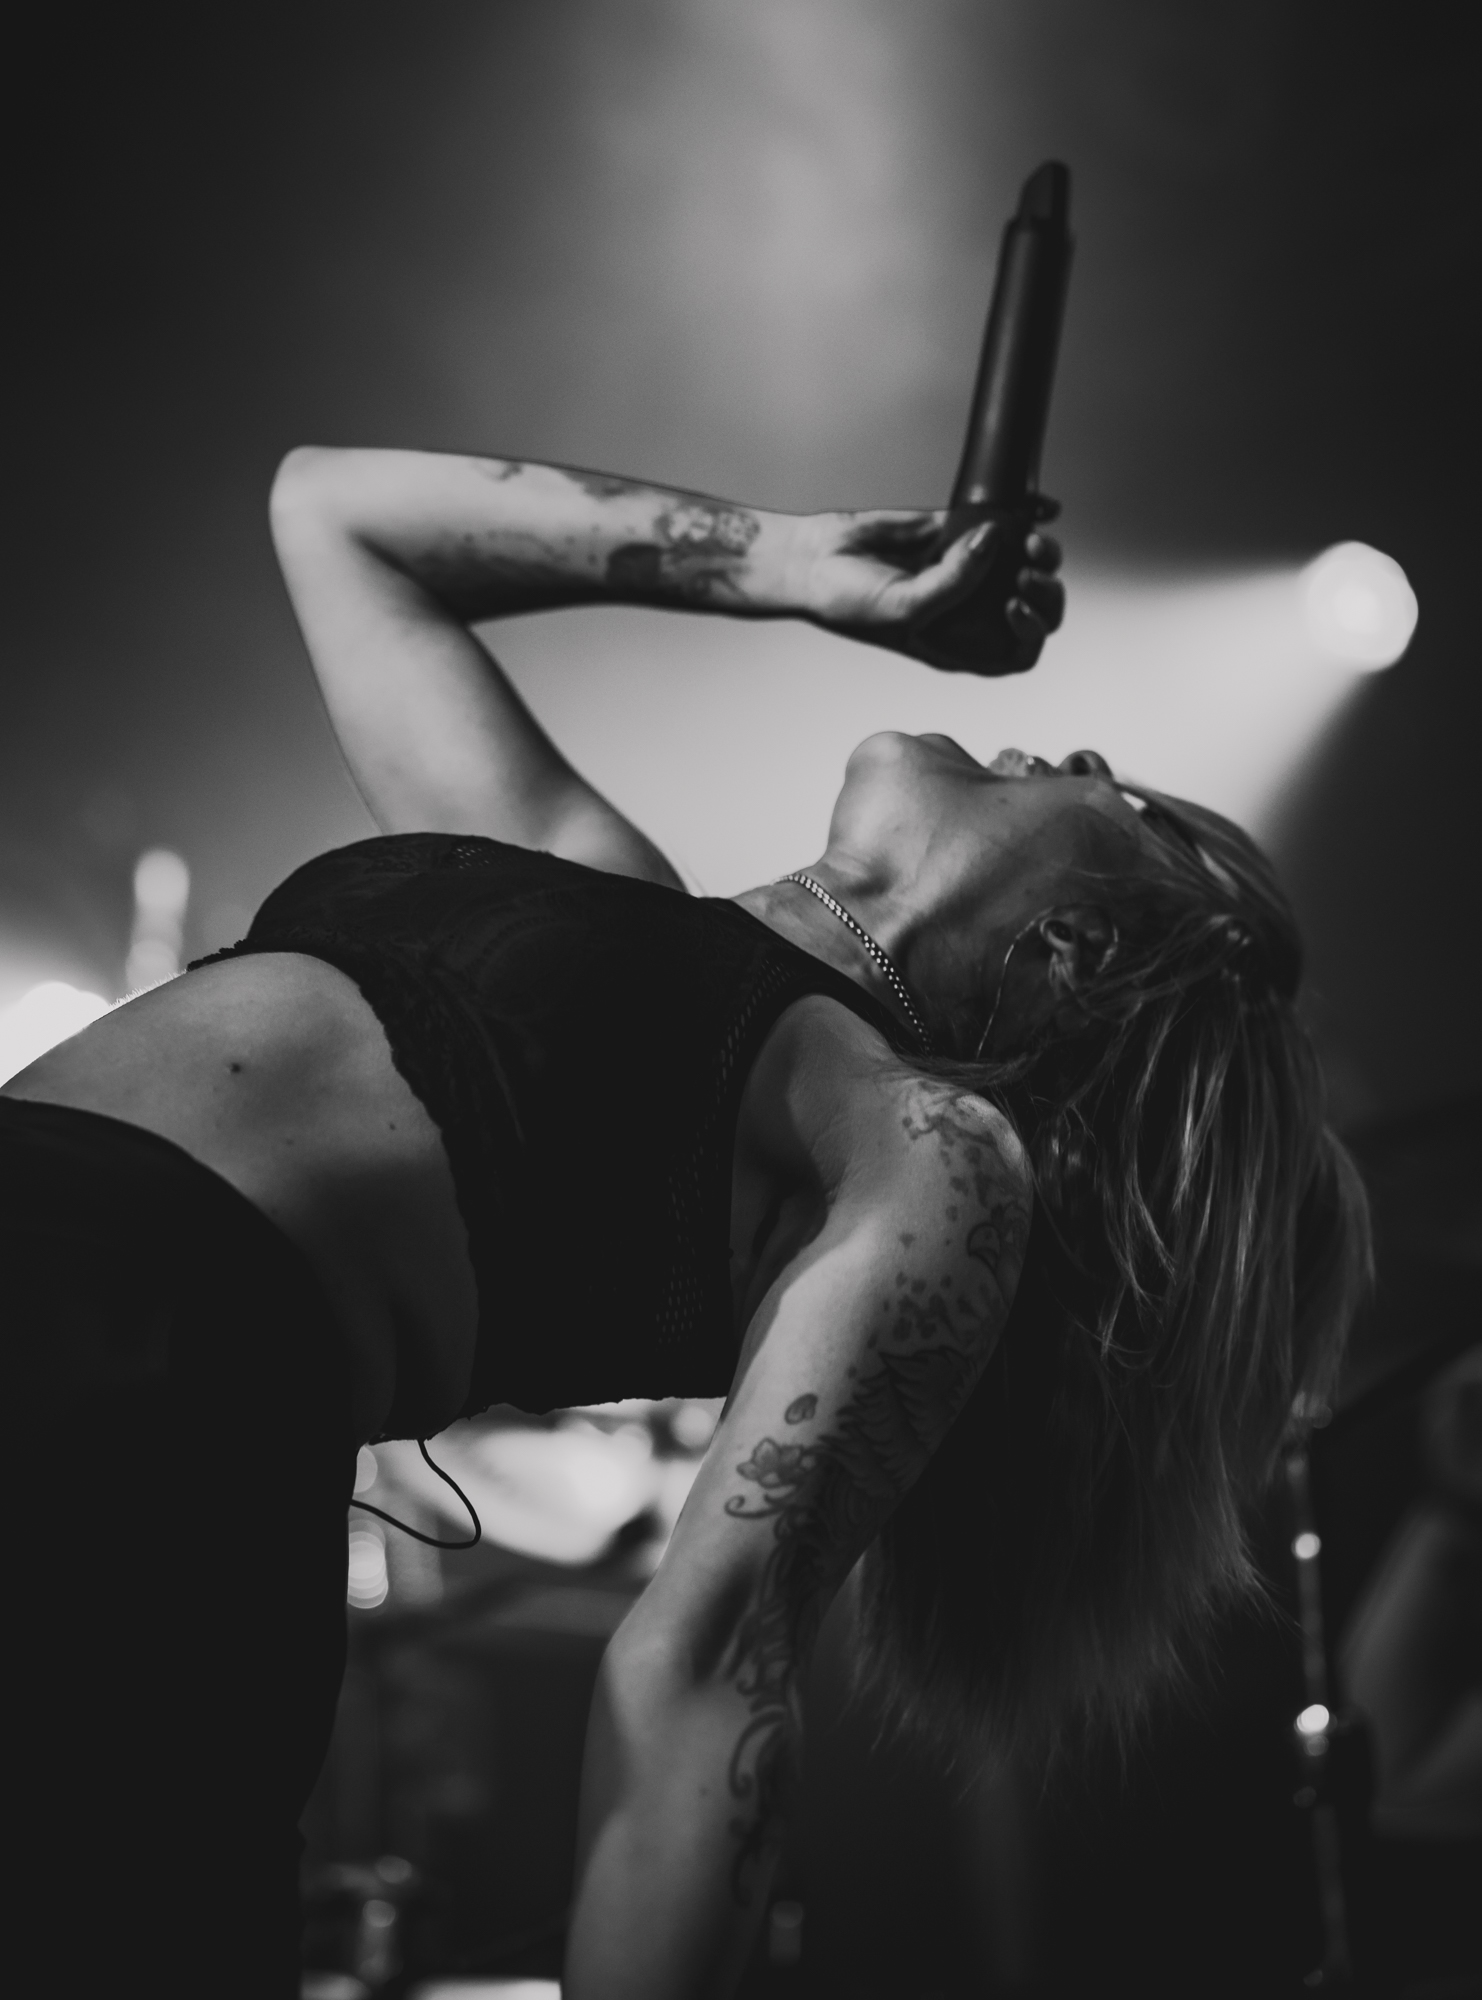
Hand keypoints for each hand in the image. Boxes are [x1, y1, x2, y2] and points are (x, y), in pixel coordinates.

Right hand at [789, 503, 1063, 674]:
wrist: (816, 559)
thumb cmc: (850, 601)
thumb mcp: (904, 606)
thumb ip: (954, 581)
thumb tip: (994, 537)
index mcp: (960, 643)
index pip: (1017, 652)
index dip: (1030, 634)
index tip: (1013, 606)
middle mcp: (970, 610)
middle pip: (1034, 609)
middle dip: (1044, 591)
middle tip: (1024, 571)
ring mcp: (967, 570)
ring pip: (1027, 565)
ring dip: (1042, 553)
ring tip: (1026, 538)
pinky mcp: (957, 531)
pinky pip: (1006, 523)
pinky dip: (1031, 514)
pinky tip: (1041, 507)